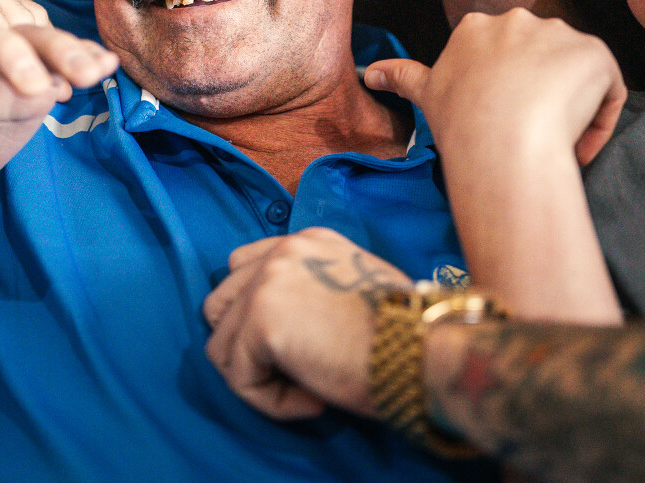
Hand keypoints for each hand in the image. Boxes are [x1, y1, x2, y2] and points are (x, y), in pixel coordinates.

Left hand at [205, 228, 410, 419]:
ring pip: (221, 344)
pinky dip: (269, 401)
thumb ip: (312, 292)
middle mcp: (282, 251)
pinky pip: (238, 376)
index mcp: (306, 242)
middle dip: (247, 347)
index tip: (300, 347)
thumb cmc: (404, 335)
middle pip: (220, 303)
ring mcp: (267, 282)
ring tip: (304, 390)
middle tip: (295, 372)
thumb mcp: (354, 290)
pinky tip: (311, 402)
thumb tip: (283, 328)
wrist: (423, 350)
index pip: (243, 269)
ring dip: (256, 376)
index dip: (258, 318)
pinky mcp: (261, 321)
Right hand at [367, 8, 625, 166]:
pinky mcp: (596, 52)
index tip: (501, 122)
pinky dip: (599, 119)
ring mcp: (559, 33)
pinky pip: (608, 89)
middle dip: (540, 95)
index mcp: (478, 26)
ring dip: (571, 107)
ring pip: (576, 73)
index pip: (503, 56)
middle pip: (541, 59)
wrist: (501, 137)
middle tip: (529, 134)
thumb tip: (370, 73)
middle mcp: (519, 19)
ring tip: (554, 142)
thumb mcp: (426, 94)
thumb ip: (401, 76)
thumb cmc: (460, 120)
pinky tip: (578, 144)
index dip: (505, 93)